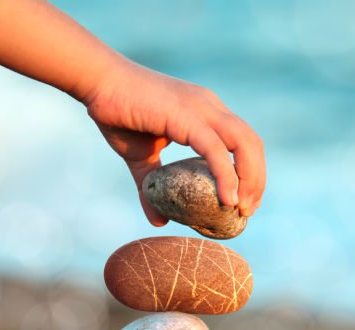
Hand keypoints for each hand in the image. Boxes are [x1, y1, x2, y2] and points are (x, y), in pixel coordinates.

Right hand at [84, 60, 265, 225]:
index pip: (243, 141)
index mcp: (205, 111)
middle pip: (251, 143)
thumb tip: (157, 221)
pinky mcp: (185, 115)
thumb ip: (151, 186)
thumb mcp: (140, 157)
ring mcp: (200, 108)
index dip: (250, 172)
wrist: (97, 82)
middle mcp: (209, 106)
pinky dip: (226, 174)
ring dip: (249, 178)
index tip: (245, 201)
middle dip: (257, 179)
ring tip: (241, 209)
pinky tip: (227, 199)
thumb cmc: (118, 113)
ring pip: (243, 143)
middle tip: (247, 212)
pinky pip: (215, 148)